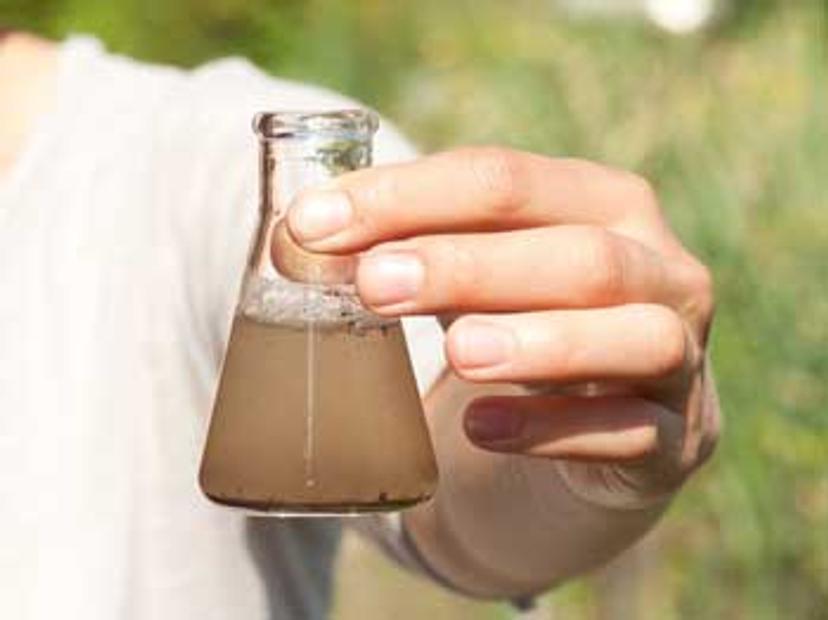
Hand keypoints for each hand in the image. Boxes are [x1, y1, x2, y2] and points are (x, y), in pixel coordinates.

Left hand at [282, 147, 719, 504]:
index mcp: (605, 204)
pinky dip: (555, 430)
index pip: (507, 180)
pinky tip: (482, 429)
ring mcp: (681, 356)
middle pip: (578, 253)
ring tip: (457, 353)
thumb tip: (299, 238)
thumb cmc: (524, 327)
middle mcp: (662, 268)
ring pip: (638, 336)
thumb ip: (411, 249)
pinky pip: (632, 434)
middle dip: (470, 265)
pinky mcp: (676, 438)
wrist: (596, 430)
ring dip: (541, 341)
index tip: (313, 223)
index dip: (408, 195)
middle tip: (374, 284)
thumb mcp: (475, 277)